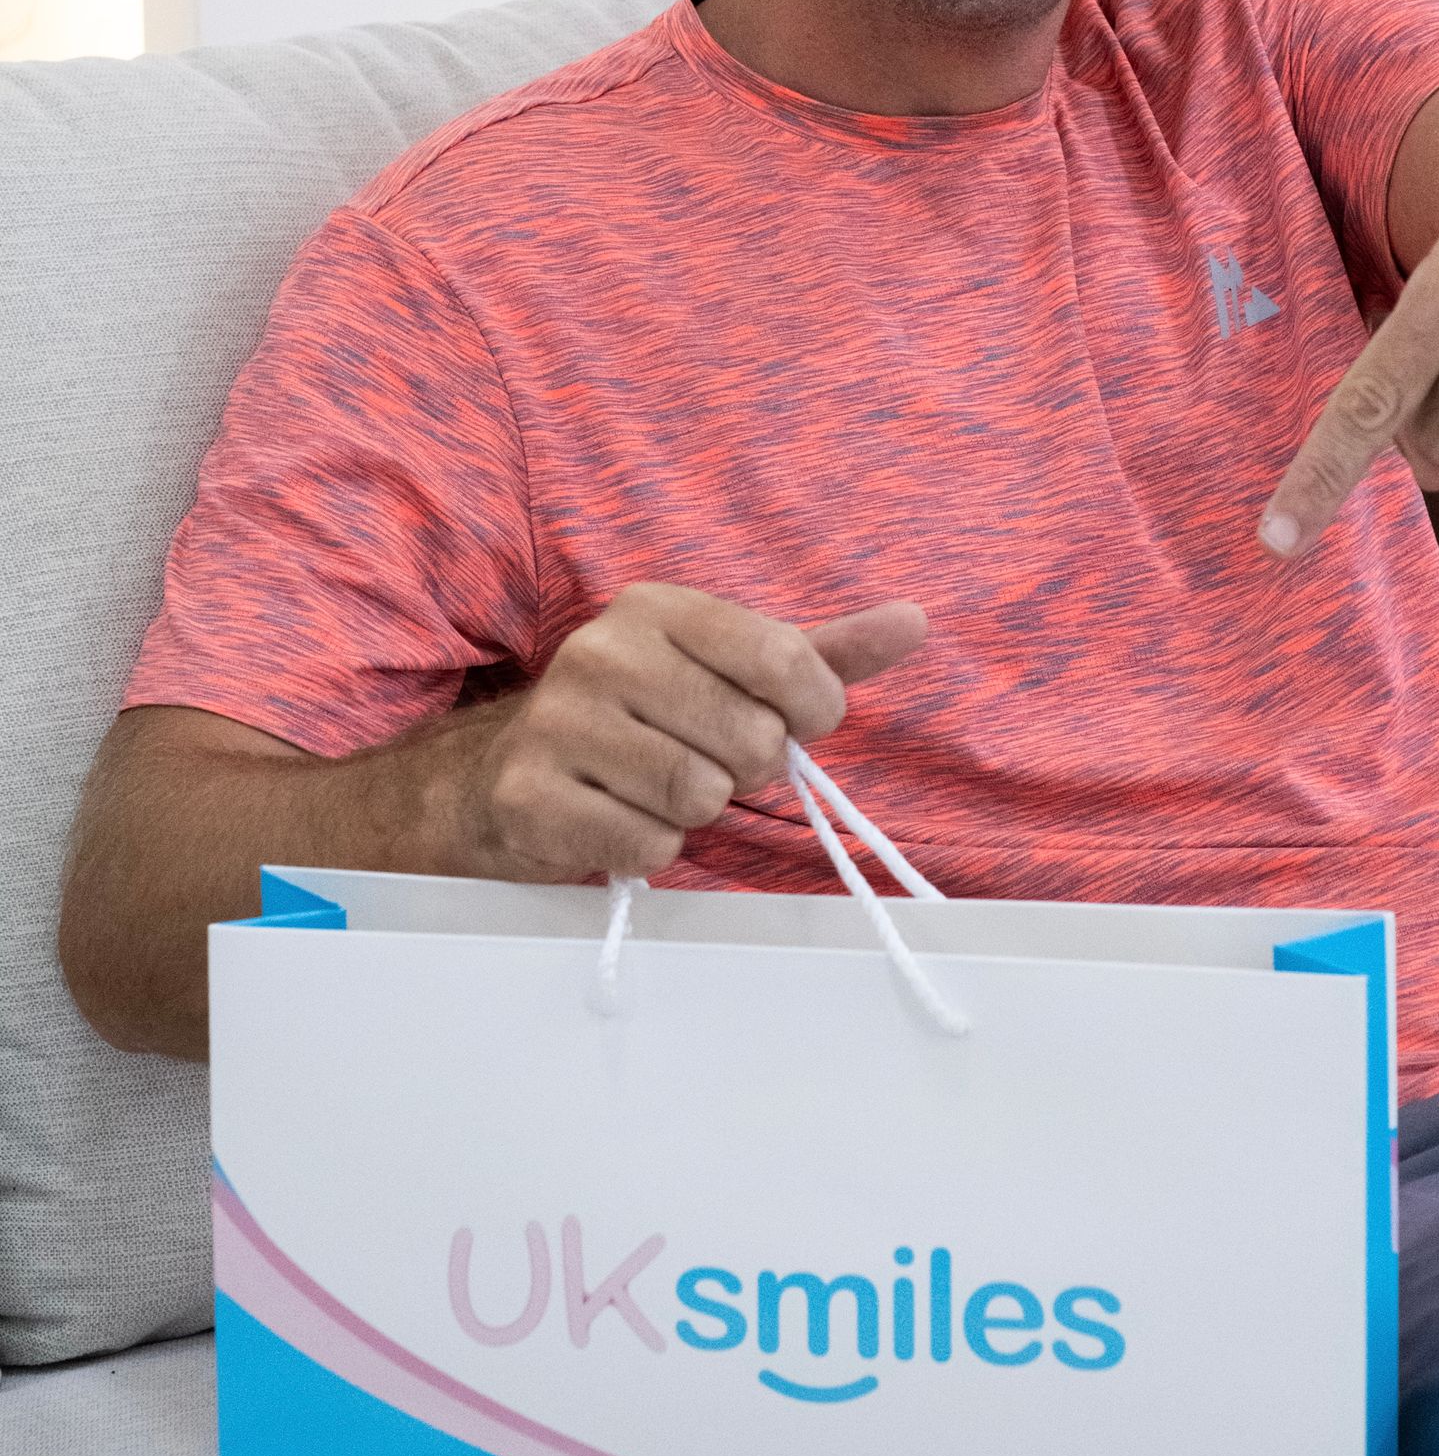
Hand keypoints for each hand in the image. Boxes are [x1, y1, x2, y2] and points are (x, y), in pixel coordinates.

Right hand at [454, 585, 927, 882]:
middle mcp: (602, 652)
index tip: (798, 724)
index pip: (783, 659)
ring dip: (694, 811)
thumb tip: (915, 620)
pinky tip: (619, 818)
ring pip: (700, 796)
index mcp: (658, 608)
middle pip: (750, 738)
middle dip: (745, 768)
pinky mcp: (532, 797)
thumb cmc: (646, 719)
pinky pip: (649, 844)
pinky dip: (650, 847)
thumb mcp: (733, 672)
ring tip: (655, 788)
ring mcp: (559, 724)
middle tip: (704, 760)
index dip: (813, 710)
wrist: (505, 775)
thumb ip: (824, 652)